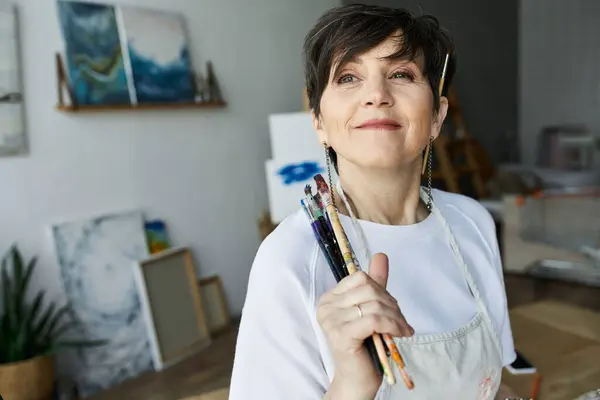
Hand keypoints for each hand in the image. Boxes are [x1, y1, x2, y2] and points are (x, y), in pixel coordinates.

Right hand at [317, 253, 413, 399]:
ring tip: (403, 329)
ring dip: (396, 317)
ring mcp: (331, 321)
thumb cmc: (364, 347)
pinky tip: (401, 334)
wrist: (357, 380)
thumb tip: (381, 255)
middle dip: (391, 304)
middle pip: (368, 289)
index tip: (392, 308)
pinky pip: (374, 320)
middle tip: (401, 320)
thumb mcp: (371, 310)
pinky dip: (393, 325)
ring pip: (374, 305)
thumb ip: (375, 283)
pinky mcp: (341, 335)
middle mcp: (326, 307)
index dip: (381, 289)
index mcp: (329, 298)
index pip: (360, 278)